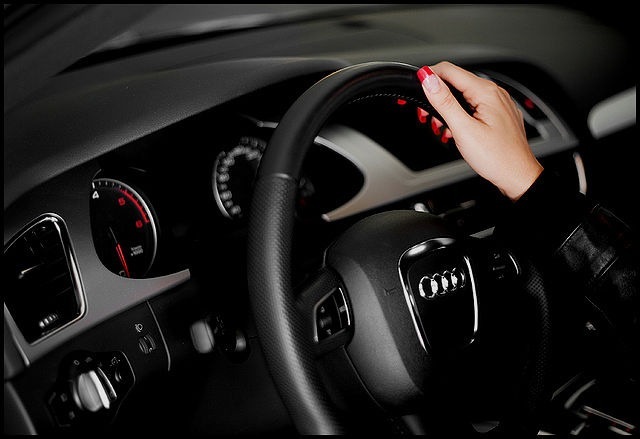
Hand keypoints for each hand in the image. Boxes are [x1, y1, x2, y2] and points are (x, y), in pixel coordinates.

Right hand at [417, 61, 542, 200]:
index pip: (449, 70)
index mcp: (486, 92)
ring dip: (447, 108)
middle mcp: (494, 93)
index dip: (429, 77)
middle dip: (436, 97)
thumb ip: (444, 102)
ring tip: (441, 127)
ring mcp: (497, 103)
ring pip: (464, 95)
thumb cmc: (497, 157)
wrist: (517, 176)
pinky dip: (460, 115)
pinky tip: (455, 130)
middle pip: (456, 82)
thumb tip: (428, 79)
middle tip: (426, 116)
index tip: (416, 88)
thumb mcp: (463, 129)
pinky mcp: (497, 114)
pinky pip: (474, 106)